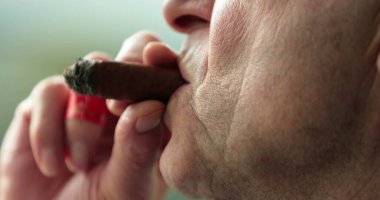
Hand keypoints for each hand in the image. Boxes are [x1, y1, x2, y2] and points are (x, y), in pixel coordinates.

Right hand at [0, 31, 177, 199]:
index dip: (164, 61)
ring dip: (81, 123)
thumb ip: (139, 150)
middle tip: (116, 108)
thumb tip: (150, 106)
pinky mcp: (48, 105)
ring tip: (81, 165)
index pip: (167, 75)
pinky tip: (53, 165)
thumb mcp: (128, 186)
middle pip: (131, 53)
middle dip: (122, 74)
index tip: (154, 61)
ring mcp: (86, 101)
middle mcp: (122, 102)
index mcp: (153, 118)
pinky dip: (48, 129)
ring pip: (87, 75)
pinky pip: (48, 92)